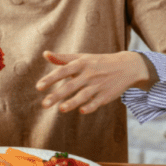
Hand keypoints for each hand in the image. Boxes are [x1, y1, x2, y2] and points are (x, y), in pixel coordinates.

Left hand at [36, 51, 150, 114]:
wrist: (126, 66)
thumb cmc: (99, 62)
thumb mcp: (82, 57)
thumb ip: (63, 58)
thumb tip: (45, 54)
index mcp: (81, 64)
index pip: (63, 71)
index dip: (50, 79)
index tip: (38, 87)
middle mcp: (89, 74)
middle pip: (70, 85)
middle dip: (57, 95)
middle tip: (44, 104)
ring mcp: (98, 85)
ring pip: (83, 95)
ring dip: (72, 102)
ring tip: (61, 109)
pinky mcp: (106, 95)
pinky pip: (97, 102)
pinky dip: (90, 106)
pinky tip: (82, 111)